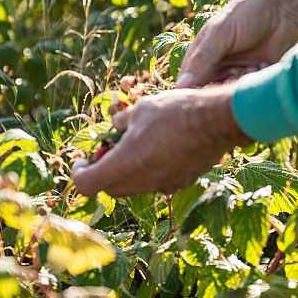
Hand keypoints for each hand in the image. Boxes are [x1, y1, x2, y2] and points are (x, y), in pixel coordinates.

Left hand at [72, 84, 250, 196]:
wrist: (218, 121)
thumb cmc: (176, 112)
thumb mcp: (141, 109)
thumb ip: (122, 123)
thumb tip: (116, 126)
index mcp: (124, 165)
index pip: (86, 184)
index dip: (79, 173)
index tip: (83, 159)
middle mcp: (142, 182)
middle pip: (110, 188)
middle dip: (104, 171)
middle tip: (110, 149)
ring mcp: (163, 185)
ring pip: (134, 186)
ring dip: (128, 170)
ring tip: (138, 144)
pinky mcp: (180, 182)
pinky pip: (155, 181)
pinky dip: (149, 169)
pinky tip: (161, 147)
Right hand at [177, 0, 297, 87]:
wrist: (283, 8)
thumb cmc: (246, 14)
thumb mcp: (220, 34)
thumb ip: (201, 60)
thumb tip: (181, 85)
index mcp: (200, 58)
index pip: (187, 84)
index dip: (190, 94)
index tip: (201, 96)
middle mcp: (217, 69)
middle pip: (209, 94)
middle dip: (220, 89)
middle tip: (234, 75)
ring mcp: (237, 75)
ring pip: (230, 95)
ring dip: (239, 85)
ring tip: (251, 65)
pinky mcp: (256, 79)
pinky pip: (249, 93)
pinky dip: (254, 83)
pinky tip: (262, 64)